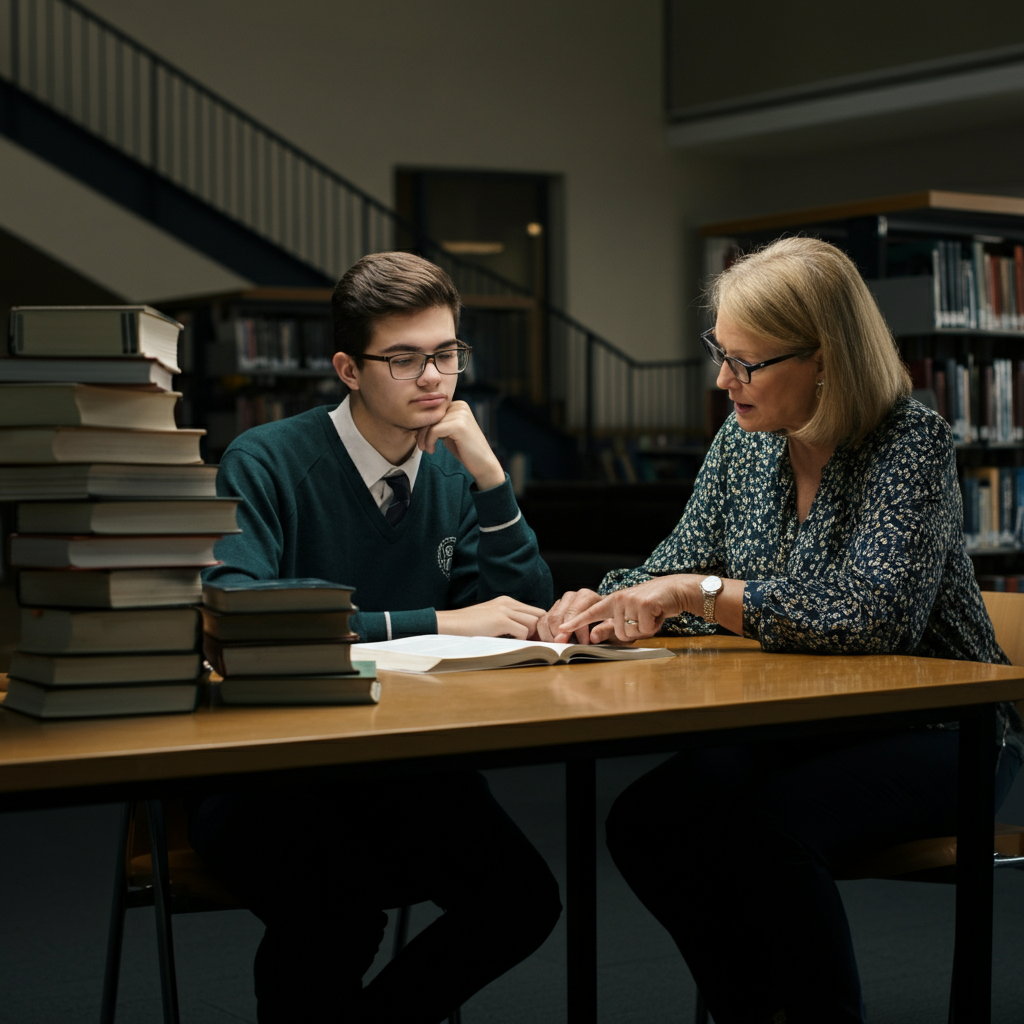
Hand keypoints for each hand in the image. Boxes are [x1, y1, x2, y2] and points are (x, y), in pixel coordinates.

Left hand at [417, 400, 504, 489]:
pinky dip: (429, 442)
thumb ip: (438, 423)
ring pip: (430, 423)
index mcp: (458, 405)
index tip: (421, 439)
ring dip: (424, 438)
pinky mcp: (459, 425)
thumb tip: (417, 420)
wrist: (482, 464)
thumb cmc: (464, 449)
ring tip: (427, 449)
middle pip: (430, 415)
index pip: (433, 410)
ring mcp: (461, 414)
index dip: (423, 425)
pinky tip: (432, 450)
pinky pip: (434, 431)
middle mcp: (461, 406)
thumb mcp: (449, 432)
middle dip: (422, 431)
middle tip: (421, 446)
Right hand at [436, 596, 546, 639]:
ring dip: (530, 636)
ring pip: (534, 623)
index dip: (539, 625)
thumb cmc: (468, 627)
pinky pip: (523, 632)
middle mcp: (508, 603)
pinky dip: (521, 640)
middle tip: (533, 644)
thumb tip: (527, 635)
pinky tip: (509, 643)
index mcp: (507, 601)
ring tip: (520, 644)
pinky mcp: (499, 620)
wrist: (448, 625)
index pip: (536, 611)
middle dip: (540, 631)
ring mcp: (504, 610)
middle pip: (539, 615)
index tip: (535, 638)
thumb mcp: (491, 619)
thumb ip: (508, 622)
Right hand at [534, 589, 604, 643]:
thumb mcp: (612, 624)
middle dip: (562, 635)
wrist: (600, 613)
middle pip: (559, 617)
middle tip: (569, 648)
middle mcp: (571, 596)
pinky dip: (545, 635)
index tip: (582, 644)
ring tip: (563, 646)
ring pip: (549, 620)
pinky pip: (542, 622)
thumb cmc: (607, 619)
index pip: (575, 613)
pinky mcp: (552, 609)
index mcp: (586, 596)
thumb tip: (593, 638)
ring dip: (553, 637)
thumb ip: (605, 630)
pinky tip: (555, 643)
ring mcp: (560, 602)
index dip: (577, 630)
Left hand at [557, 576, 701, 643]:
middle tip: (644, 619)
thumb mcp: (630, 615)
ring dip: (644, 629)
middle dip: (634, 632)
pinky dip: (653, 626)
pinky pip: (644, 629)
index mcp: (613, 601)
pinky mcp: (643, 604)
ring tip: (651, 616)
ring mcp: (630, 600)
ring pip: (631, 632)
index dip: (575, 622)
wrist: (674, 590)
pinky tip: (657, 614)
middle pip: (619, 632)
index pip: (590, 612)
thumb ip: (612, 625)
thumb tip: (593, 636)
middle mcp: (618, 599)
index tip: (561, 629)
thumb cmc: (652, 605)